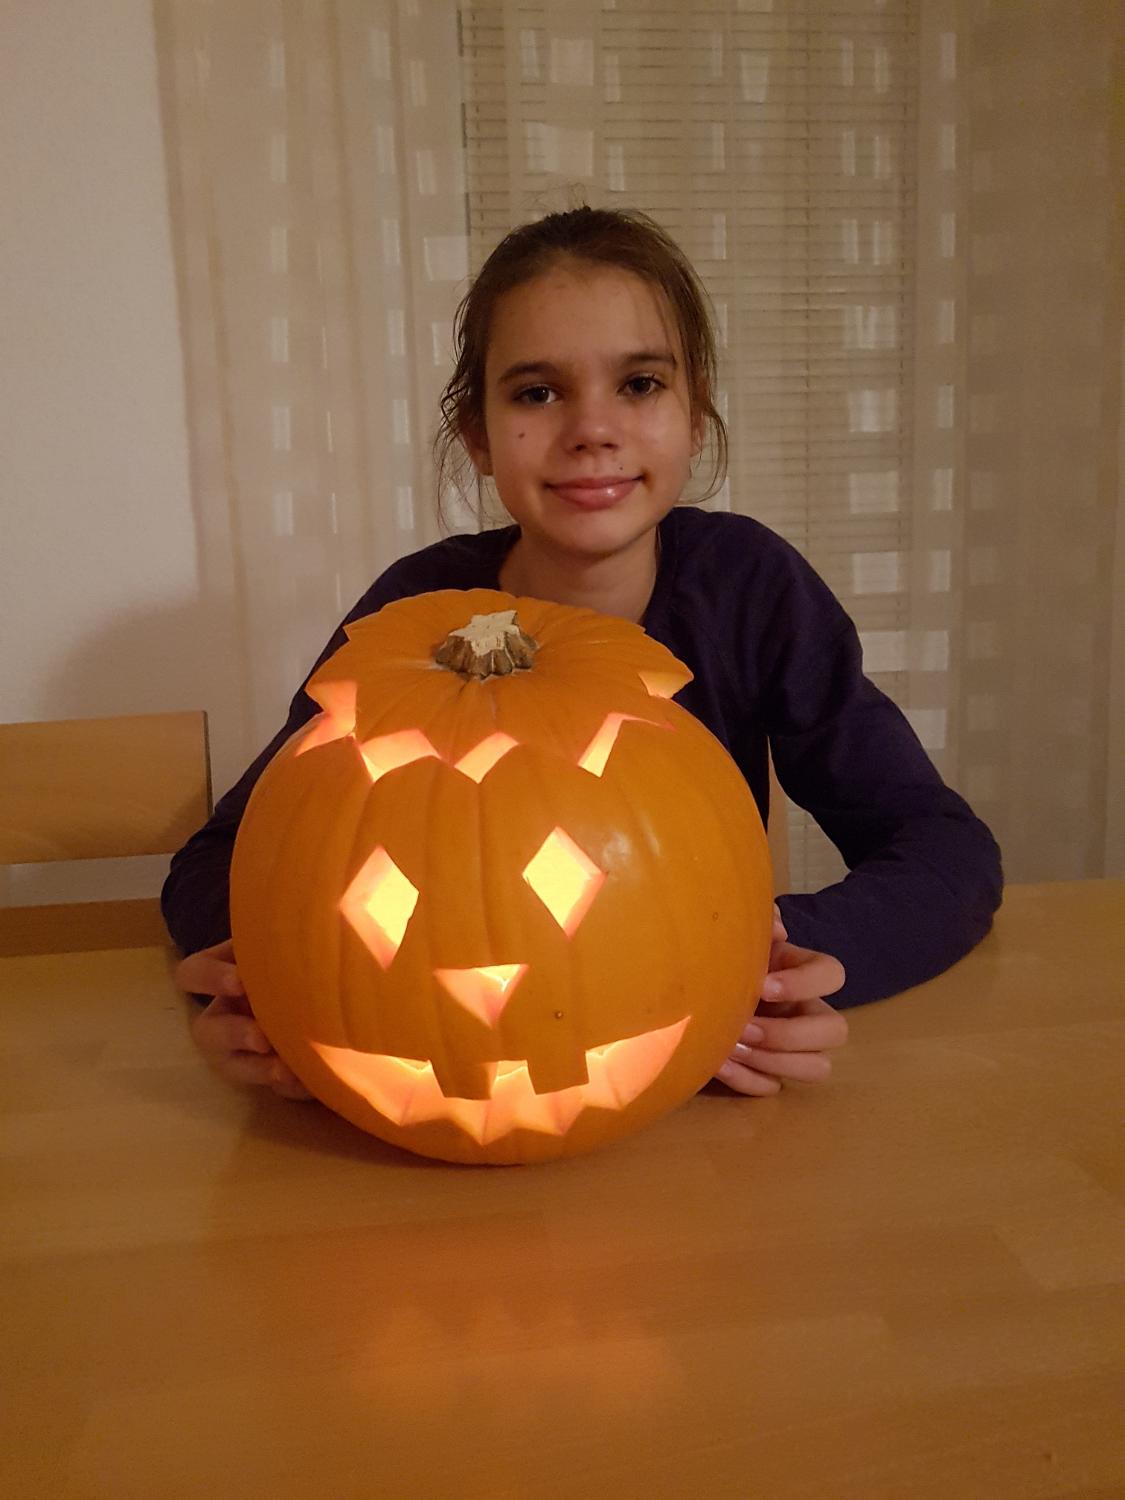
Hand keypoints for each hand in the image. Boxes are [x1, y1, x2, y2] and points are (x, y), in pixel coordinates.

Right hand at [175, 939, 312, 1099]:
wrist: (312, 981)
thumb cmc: (284, 954)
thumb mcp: (272, 942)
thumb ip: (273, 940)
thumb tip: (299, 925)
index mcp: (219, 977)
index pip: (194, 974)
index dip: (211, 979)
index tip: (239, 981)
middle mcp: (223, 1016)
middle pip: (209, 1032)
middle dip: (235, 1035)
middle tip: (262, 1038)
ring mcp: (241, 1049)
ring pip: (234, 1066)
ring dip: (259, 1070)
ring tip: (286, 1071)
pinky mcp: (268, 1073)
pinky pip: (271, 1086)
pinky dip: (290, 1086)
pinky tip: (311, 1082)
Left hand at [715, 906, 847, 1096]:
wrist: (696, 993)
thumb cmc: (724, 958)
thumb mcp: (739, 937)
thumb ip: (758, 923)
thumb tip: (777, 927)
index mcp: (804, 974)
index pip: (832, 974)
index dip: (804, 983)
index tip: (763, 985)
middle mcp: (809, 1013)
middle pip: (836, 1031)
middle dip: (789, 1033)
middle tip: (744, 1027)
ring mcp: (796, 1049)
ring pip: (818, 1068)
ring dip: (775, 1062)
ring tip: (731, 1049)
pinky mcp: (772, 1074)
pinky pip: (774, 1088)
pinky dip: (748, 1081)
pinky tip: (717, 1066)